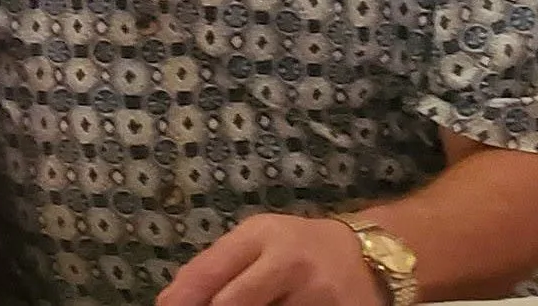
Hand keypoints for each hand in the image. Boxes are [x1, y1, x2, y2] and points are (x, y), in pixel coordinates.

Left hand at [157, 214, 382, 305]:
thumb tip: (169, 300)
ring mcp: (318, 298)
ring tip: (262, 303)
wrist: (369, 257)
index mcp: (265, 238)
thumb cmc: (300, 247)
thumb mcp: (256, 240)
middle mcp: (292, 265)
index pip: (213, 273)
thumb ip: (215, 265)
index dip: (185, 298)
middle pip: (233, 305)